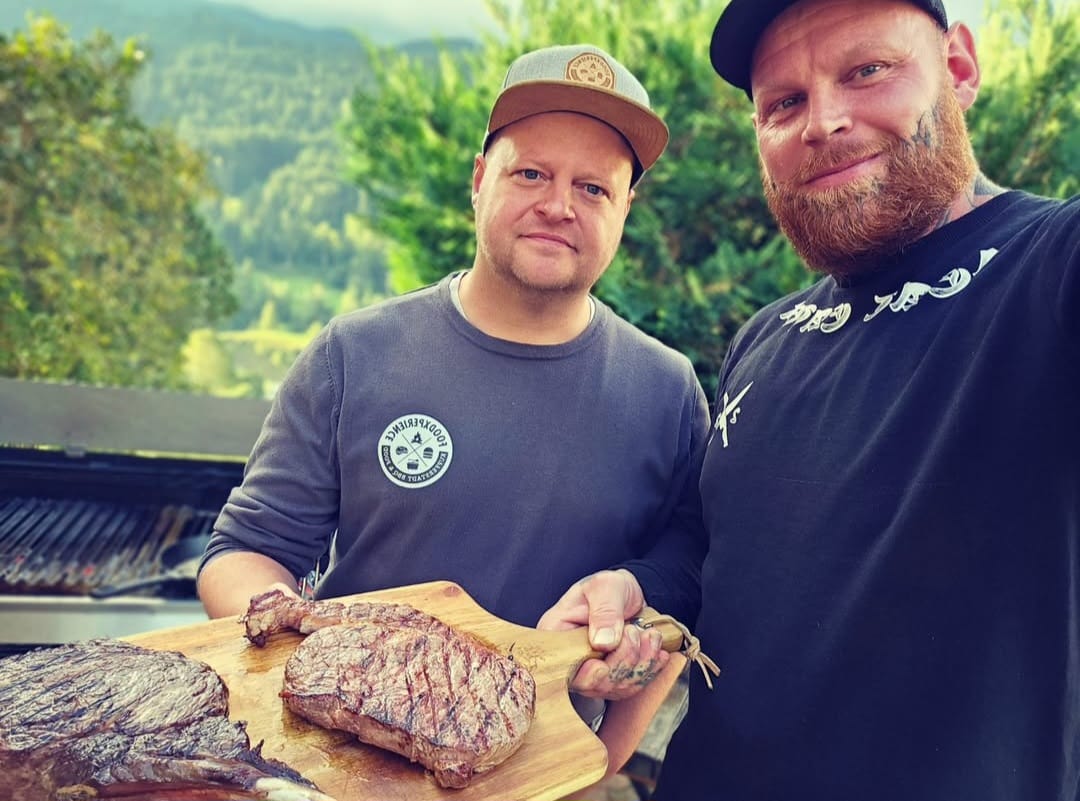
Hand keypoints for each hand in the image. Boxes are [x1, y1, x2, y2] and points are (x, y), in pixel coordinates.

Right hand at [537, 569, 668, 699]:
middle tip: (634, 632)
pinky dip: (649, 670)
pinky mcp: (612, 677)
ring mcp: (592, 671)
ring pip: (616, 687)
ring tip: (650, 635)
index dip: (584, 674)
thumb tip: (602, 642)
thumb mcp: (605, 586)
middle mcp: (571, 658)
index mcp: (558, 634)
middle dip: (622, 662)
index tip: (602, 665)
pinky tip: (656, 651)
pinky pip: (631, 686)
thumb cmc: (609, 587)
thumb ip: (604, 611)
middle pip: (593, 683)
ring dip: (640, 664)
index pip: (563, 667)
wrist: (628, 593)